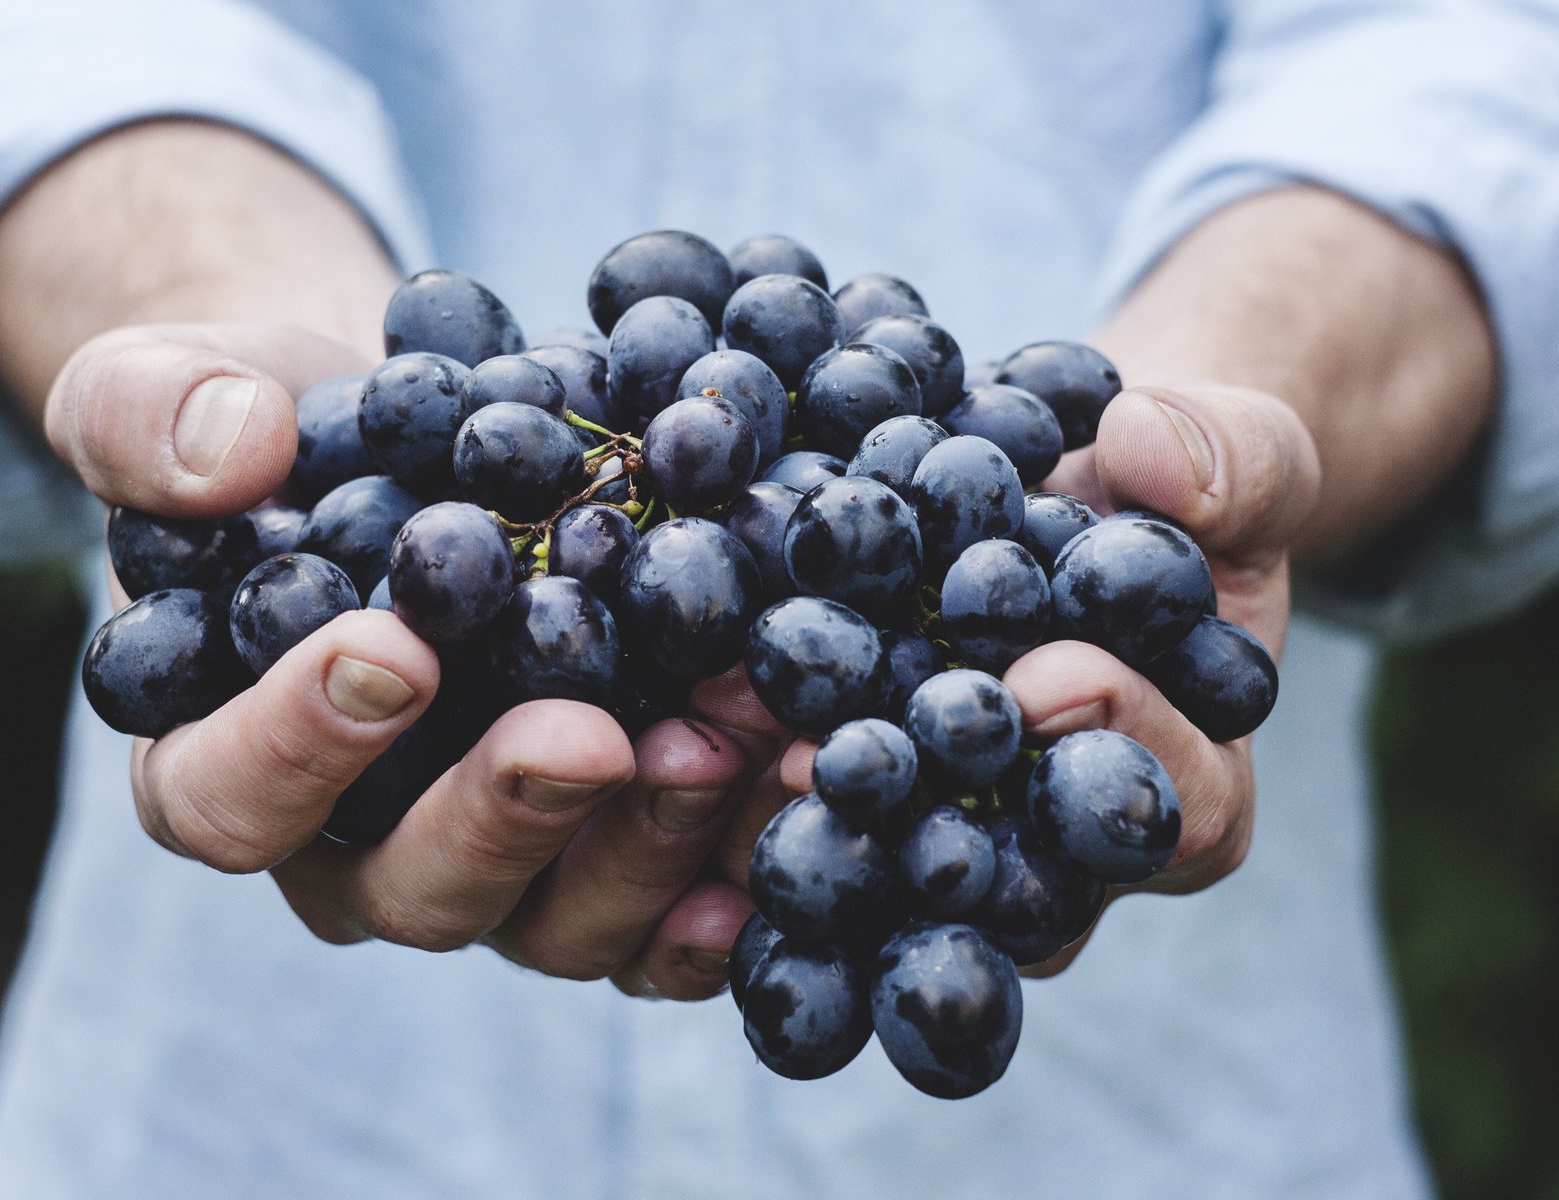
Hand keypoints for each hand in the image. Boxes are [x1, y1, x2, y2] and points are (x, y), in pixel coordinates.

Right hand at [53, 321, 755, 998]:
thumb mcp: (177, 388)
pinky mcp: (608, 856)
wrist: (420, 449)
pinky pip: (668, 915)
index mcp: (228, 763)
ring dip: (652, 843)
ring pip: (561, 918)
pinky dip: (736, 876)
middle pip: (416, 888)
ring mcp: (500, 868)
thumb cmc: (283, 433)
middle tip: (590, 735)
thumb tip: (229, 451)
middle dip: (508, 814)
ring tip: (732, 741)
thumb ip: (152, 414)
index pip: (229, 798)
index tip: (392, 649)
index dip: (297, 745)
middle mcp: (361, 849)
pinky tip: (799, 806)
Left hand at [710, 378, 1319, 977]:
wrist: (1082, 492)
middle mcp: (1066, 845)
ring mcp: (961, 829)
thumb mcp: (1239, 455)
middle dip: (930, 812)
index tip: (1047, 675)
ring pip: (896, 864)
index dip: (1121, 746)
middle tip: (838, 756)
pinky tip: (676, 721)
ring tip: (732, 739)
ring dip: (810, 810)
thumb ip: (1231, 460)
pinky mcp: (870, 792)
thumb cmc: (1179, 489)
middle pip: (1013, 877)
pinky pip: (817, 808)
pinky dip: (750, 766)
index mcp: (1190, 784)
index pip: (1178, 808)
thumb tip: (1148, 452)